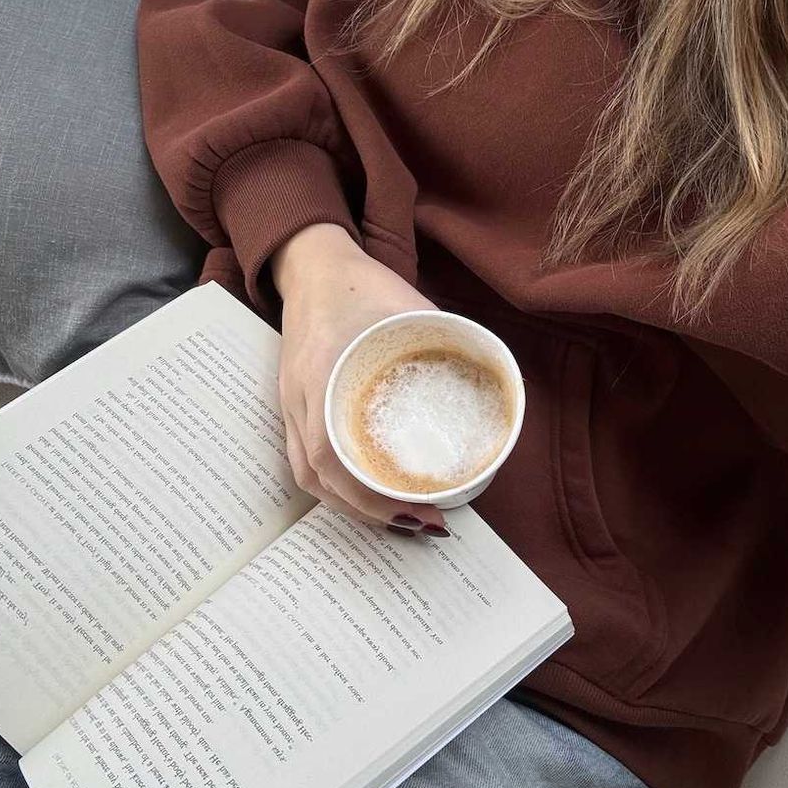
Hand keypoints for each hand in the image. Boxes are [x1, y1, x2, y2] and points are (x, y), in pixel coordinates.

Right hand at [271, 223, 447, 536]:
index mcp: (324, 374)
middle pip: (318, 477)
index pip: (330, 455)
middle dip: (368, 511)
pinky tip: (366, 490)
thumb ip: (447, 340)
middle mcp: (300, 397)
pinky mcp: (294, 403)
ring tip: (398, 516)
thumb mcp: (411, 307)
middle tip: (421, 522)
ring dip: (351, 504)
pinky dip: (336, 484)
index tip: (416, 509)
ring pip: (309, 475)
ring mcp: (292, 403)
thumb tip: (496, 377)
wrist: (312, 265)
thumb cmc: (360, 284)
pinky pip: (305, 458)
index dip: (369, 494)